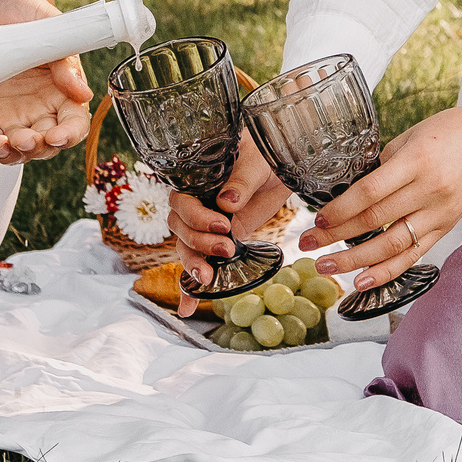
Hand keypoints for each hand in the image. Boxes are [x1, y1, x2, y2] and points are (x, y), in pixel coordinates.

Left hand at [0, 0, 93, 172]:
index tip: (57, 135)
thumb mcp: (46, 23)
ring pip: (19, 149)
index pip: (75, 122)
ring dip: (12, 155)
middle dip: (38, 147)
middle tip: (25, 139)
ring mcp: (13, 116)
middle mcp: (41, 108)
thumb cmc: (19, 13)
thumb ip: (64, 55)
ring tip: (0, 145)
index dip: (70, 133)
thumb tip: (81, 91)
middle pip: (47, 143)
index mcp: (63, 90)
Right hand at [167, 135, 287, 312]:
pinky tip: (188, 308)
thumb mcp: (257, 161)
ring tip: (209, 279)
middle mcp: (195, 201)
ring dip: (193, 265)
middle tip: (227, 248)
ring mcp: (204, 223)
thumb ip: (241, 181)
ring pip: (186, 247)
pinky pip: (200, 261)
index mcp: (196, 177)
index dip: (196, 216)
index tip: (223, 224)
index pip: (181, 201)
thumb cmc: (265, 153)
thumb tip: (226, 202)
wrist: (281, 167)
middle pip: (180, 228)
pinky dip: (190, 288)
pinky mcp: (218, 239)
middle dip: (199, 243)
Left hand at [295, 101, 461, 294]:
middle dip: (336, 236)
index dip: (341, 209)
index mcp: (416, 161)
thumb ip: (383, 165)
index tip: (317, 218)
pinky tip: (363, 280)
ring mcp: (439, 214)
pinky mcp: (446, 228)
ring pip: (392, 246)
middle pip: (376, 220)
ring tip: (326, 267)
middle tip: (308, 244)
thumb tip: (350, 191)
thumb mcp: (410, 136)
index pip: (370, 192)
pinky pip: (413, 255)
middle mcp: (429, 191)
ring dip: (355, 260)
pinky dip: (386, 271)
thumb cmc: (449, 131)